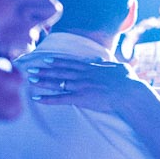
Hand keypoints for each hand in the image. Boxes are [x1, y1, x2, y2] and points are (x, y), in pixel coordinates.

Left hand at [25, 57, 145, 114]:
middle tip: (31, 69)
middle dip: (45, 70)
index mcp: (92, 68)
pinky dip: (47, 99)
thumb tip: (99, 59)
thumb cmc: (127, 80)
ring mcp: (80, 86)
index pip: (71, 63)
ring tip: (31, 80)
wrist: (129, 92)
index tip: (47, 60)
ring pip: (57, 83)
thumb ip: (106, 63)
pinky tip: (37, 98)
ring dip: (43, 81)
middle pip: (60, 72)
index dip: (58, 62)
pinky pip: (60, 98)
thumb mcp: (117, 66)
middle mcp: (83, 75)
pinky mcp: (80, 98)